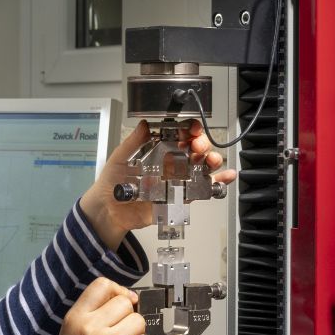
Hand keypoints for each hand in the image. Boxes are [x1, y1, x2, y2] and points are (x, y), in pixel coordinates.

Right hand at [36, 278, 150, 334]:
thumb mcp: (70, 332)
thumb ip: (92, 314)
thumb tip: (126, 299)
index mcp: (76, 317)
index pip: (103, 284)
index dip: (118, 291)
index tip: (122, 303)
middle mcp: (91, 327)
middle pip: (126, 303)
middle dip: (128, 317)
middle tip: (120, 334)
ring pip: (139, 322)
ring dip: (136, 334)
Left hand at [80, 119, 237, 248]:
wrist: (109, 210)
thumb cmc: (111, 183)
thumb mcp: (119, 157)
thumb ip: (133, 142)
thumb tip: (143, 123)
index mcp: (158, 151)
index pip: (180, 136)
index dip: (189, 130)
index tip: (193, 129)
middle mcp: (171, 164)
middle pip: (195, 150)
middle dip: (202, 145)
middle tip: (198, 146)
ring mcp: (177, 180)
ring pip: (202, 168)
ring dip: (212, 161)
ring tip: (212, 160)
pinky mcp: (180, 198)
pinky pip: (202, 189)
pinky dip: (217, 183)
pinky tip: (226, 176)